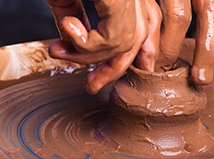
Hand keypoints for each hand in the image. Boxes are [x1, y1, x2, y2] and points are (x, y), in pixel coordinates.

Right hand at [47, 0, 161, 93]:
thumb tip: (75, 43)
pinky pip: (113, 38)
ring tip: (58, 52)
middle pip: (136, 41)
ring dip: (89, 57)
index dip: (138, 52)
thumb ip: (76, 20)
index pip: (144, 26)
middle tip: (91, 86)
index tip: (117, 72)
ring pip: (125, 44)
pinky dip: (87, 44)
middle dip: (113, 69)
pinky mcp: (120, 0)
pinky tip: (66, 27)